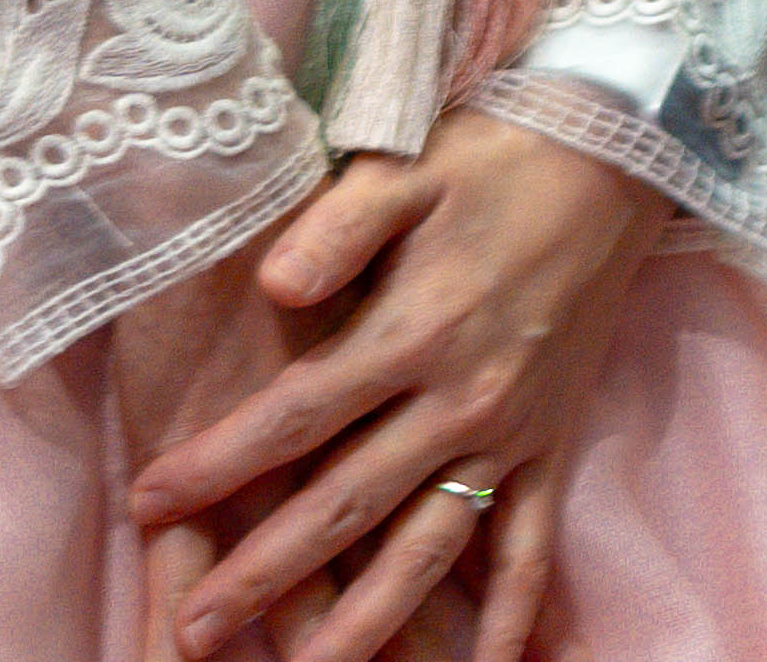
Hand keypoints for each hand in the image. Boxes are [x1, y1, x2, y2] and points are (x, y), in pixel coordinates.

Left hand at [127, 113, 665, 658]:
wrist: (618, 153)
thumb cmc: (495, 157)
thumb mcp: (408, 165)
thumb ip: (337, 226)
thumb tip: (273, 286)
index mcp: (418, 328)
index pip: (297, 413)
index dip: (218, 462)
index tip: (147, 500)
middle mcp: (463, 396)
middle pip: (347, 504)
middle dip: (264, 573)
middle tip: (194, 631)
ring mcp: (512, 430)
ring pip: (430, 545)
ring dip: (368, 620)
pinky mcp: (553, 442)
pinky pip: (531, 544)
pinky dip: (511, 612)